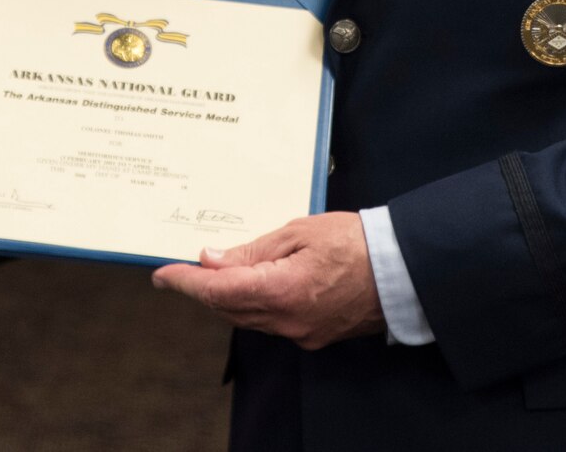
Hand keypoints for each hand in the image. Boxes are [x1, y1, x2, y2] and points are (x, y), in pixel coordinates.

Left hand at [151, 212, 383, 348]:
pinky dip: (250, 305)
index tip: (162, 275)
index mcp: (281, 290)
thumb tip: (213, 259)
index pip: (217, 291)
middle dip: (201, 290)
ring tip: (210, 273)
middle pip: (227, 309)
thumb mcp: (299, 232)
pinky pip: (268, 322)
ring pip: (246, 318)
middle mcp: (286, 319)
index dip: (185, 283)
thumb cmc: (355, 242)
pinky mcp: (312, 334)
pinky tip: (247, 285)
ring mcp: (300, 331)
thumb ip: (253, 250)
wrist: (403, 271)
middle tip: (181, 270)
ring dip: (224, 299)